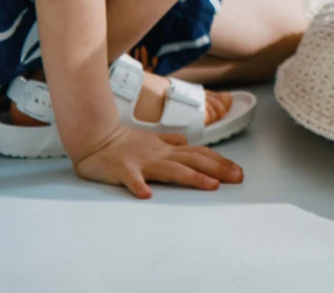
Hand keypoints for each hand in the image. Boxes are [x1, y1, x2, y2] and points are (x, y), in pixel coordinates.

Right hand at [71, 124, 243, 198]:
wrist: (95, 137)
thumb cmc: (123, 142)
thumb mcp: (152, 140)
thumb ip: (171, 142)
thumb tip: (188, 142)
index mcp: (166, 149)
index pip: (199, 153)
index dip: (220, 162)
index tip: (238, 171)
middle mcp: (159, 153)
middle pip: (193, 160)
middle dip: (217, 169)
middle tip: (237, 178)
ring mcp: (141, 161)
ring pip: (170, 169)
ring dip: (192, 177)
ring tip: (210, 186)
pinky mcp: (122, 169)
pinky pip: (131, 179)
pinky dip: (139, 186)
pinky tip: (147, 195)